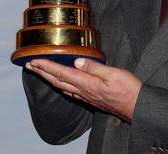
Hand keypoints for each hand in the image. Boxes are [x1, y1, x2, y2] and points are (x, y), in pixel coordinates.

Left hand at [25, 58, 141, 121]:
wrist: (137, 106)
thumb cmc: (129, 90)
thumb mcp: (114, 73)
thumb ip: (95, 67)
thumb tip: (77, 61)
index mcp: (88, 83)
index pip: (62, 73)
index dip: (47, 66)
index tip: (34, 60)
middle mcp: (84, 91)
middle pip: (58, 81)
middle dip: (42, 72)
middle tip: (30, 65)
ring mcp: (87, 97)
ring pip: (63, 87)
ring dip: (50, 79)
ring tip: (41, 72)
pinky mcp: (92, 99)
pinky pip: (71, 92)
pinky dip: (62, 86)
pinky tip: (62, 85)